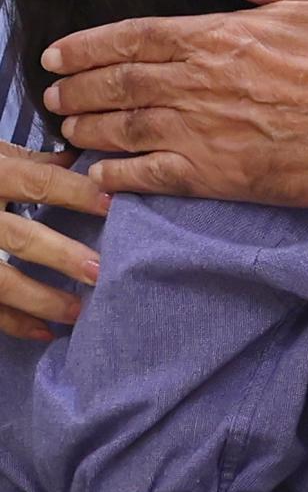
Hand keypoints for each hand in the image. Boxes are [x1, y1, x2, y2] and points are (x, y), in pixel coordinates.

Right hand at [0, 142, 106, 338]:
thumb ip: (31, 162)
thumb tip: (79, 161)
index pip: (39, 182)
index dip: (76, 193)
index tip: (111, 205)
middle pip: (21, 238)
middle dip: (62, 256)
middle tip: (99, 270)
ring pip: (1, 282)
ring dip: (42, 299)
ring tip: (78, 311)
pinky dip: (14, 323)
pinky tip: (45, 331)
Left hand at [41, 0, 307, 203]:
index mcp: (217, 36)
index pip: (135, 37)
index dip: (88, 45)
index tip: (56, 54)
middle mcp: (201, 85)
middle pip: (122, 85)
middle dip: (79, 89)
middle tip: (51, 96)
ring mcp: (208, 134)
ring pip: (128, 130)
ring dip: (90, 129)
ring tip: (67, 129)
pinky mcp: (223, 177)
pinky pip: (156, 178)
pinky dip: (121, 178)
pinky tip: (102, 177)